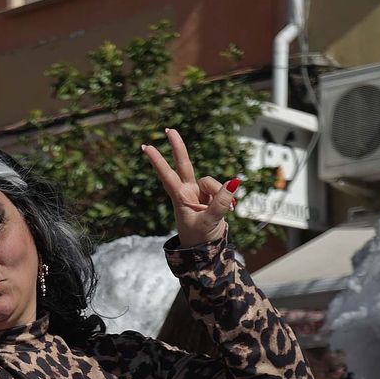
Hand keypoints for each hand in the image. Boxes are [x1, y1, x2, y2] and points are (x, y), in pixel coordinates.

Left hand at [142, 128, 237, 247]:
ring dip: (220, 193)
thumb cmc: (200, 237)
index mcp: (180, 197)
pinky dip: (228, 197)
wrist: (206, 249)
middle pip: (184, 164)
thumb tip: (233, 182)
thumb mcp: (210, 221)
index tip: (145, 147)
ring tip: (227, 209)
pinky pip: (223, 189)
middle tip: (168, 129)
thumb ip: (221, 202)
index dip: (158, 161)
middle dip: (177, 147)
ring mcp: (200, 192)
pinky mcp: (212, 195)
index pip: (167, 175)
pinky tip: (231, 208)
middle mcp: (188, 191)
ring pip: (213, 182)